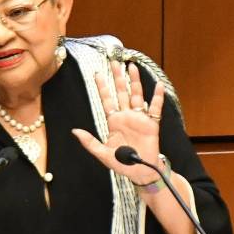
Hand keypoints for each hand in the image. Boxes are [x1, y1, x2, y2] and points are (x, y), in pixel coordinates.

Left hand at [71, 60, 166, 183]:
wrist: (141, 172)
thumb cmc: (122, 163)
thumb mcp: (103, 154)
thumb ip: (89, 142)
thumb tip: (74, 131)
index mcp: (114, 121)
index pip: (107, 100)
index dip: (102, 87)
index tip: (97, 73)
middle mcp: (126, 116)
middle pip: (121, 92)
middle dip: (117, 77)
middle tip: (115, 61)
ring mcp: (139, 118)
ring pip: (136, 95)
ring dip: (135, 81)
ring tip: (132, 67)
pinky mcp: (152, 123)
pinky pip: (155, 108)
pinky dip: (157, 97)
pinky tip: (158, 86)